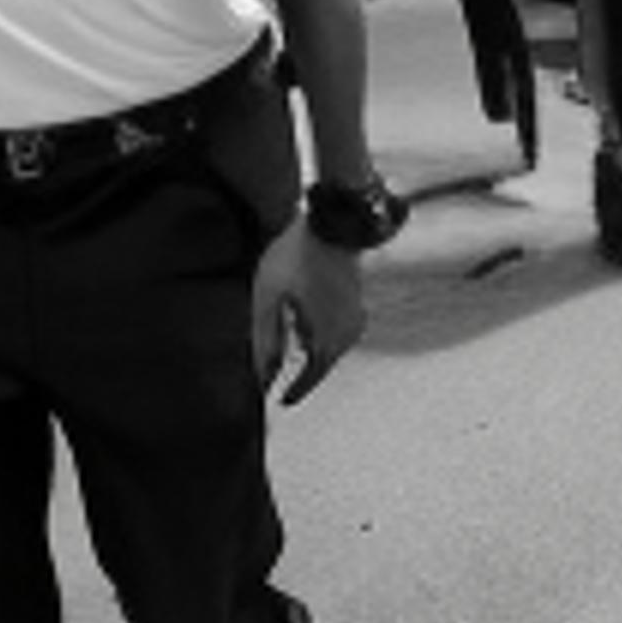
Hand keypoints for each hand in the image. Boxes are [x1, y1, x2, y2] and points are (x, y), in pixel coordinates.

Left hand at [251, 222, 368, 405]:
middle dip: (304, 373)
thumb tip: (264, 379)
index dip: (296, 391)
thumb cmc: (294, 259)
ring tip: (293, 347)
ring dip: (314, 352)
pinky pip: (341, 331)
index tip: (281, 401)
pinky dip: (324, 335)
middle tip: (283, 379)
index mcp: (326, 336)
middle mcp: (347, 331)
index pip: (313, 376)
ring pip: (333, 347)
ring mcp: (356, 315)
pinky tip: (311, 323)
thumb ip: (266, 342)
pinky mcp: (357, 301)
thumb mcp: (269, 301)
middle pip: (324, 363)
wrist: (331, 222)